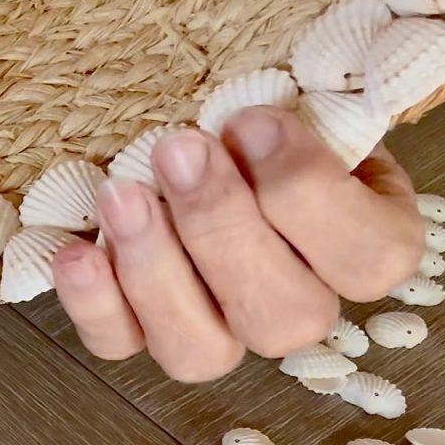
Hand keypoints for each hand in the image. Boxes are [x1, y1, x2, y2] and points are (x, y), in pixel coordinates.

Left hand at [53, 107, 424, 382]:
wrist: (195, 136)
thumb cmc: (254, 117)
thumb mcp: (305, 95)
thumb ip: (320, 103)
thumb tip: (298, 94)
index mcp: (362, 244)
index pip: (368, 257)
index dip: (310, 196)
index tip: (251, 123)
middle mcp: (295, 303)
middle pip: (283, 314)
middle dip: (222, 227)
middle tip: (177, 150)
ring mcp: (218, 328)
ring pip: (200, 350)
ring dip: (156, 271)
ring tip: (120, 196)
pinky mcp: (143, 329)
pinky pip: (118, 342)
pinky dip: (94, 303)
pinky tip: (76, 253)